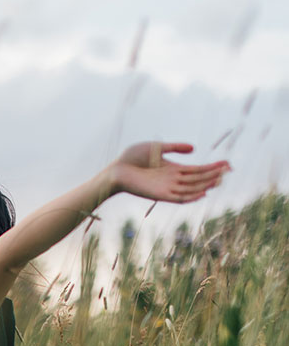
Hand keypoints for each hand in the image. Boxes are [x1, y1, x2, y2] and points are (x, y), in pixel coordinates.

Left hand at [109, 142, 230, 203]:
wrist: (116, 169)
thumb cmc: (133, 158)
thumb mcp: (156, 147)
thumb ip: (175, 147)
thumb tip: (194, 149)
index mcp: (174, 169)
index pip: (198, 170)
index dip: (212, 167)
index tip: (228, 163)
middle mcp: (173, 180)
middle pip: (198, 179)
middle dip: (214, 175)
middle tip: (230, 170)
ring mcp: (167, 188)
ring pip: (192, 188)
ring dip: (206, 184)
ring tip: (221, 179)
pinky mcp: (159, 195)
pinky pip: (179, 197)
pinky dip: (191, 196)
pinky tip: (203, 193)